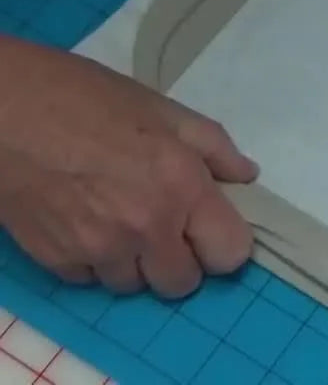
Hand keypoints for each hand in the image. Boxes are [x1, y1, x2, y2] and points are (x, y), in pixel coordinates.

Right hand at [0, 36, 258, 298]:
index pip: (230, 255)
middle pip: (182, 283)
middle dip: (179, 259)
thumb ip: (214, 147)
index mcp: (182, 188)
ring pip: (133, 285)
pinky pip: (90, 279)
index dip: (223, 243)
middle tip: (164, 225)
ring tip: (118, 219)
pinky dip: (93, 260)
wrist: (2, 110)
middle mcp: (146, 227)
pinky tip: (84, 222)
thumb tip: (247, 176)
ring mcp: (98, 249)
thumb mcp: (163, 109)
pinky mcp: (56, 260)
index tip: (209, 227)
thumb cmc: (86, 99)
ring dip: (134, 261)